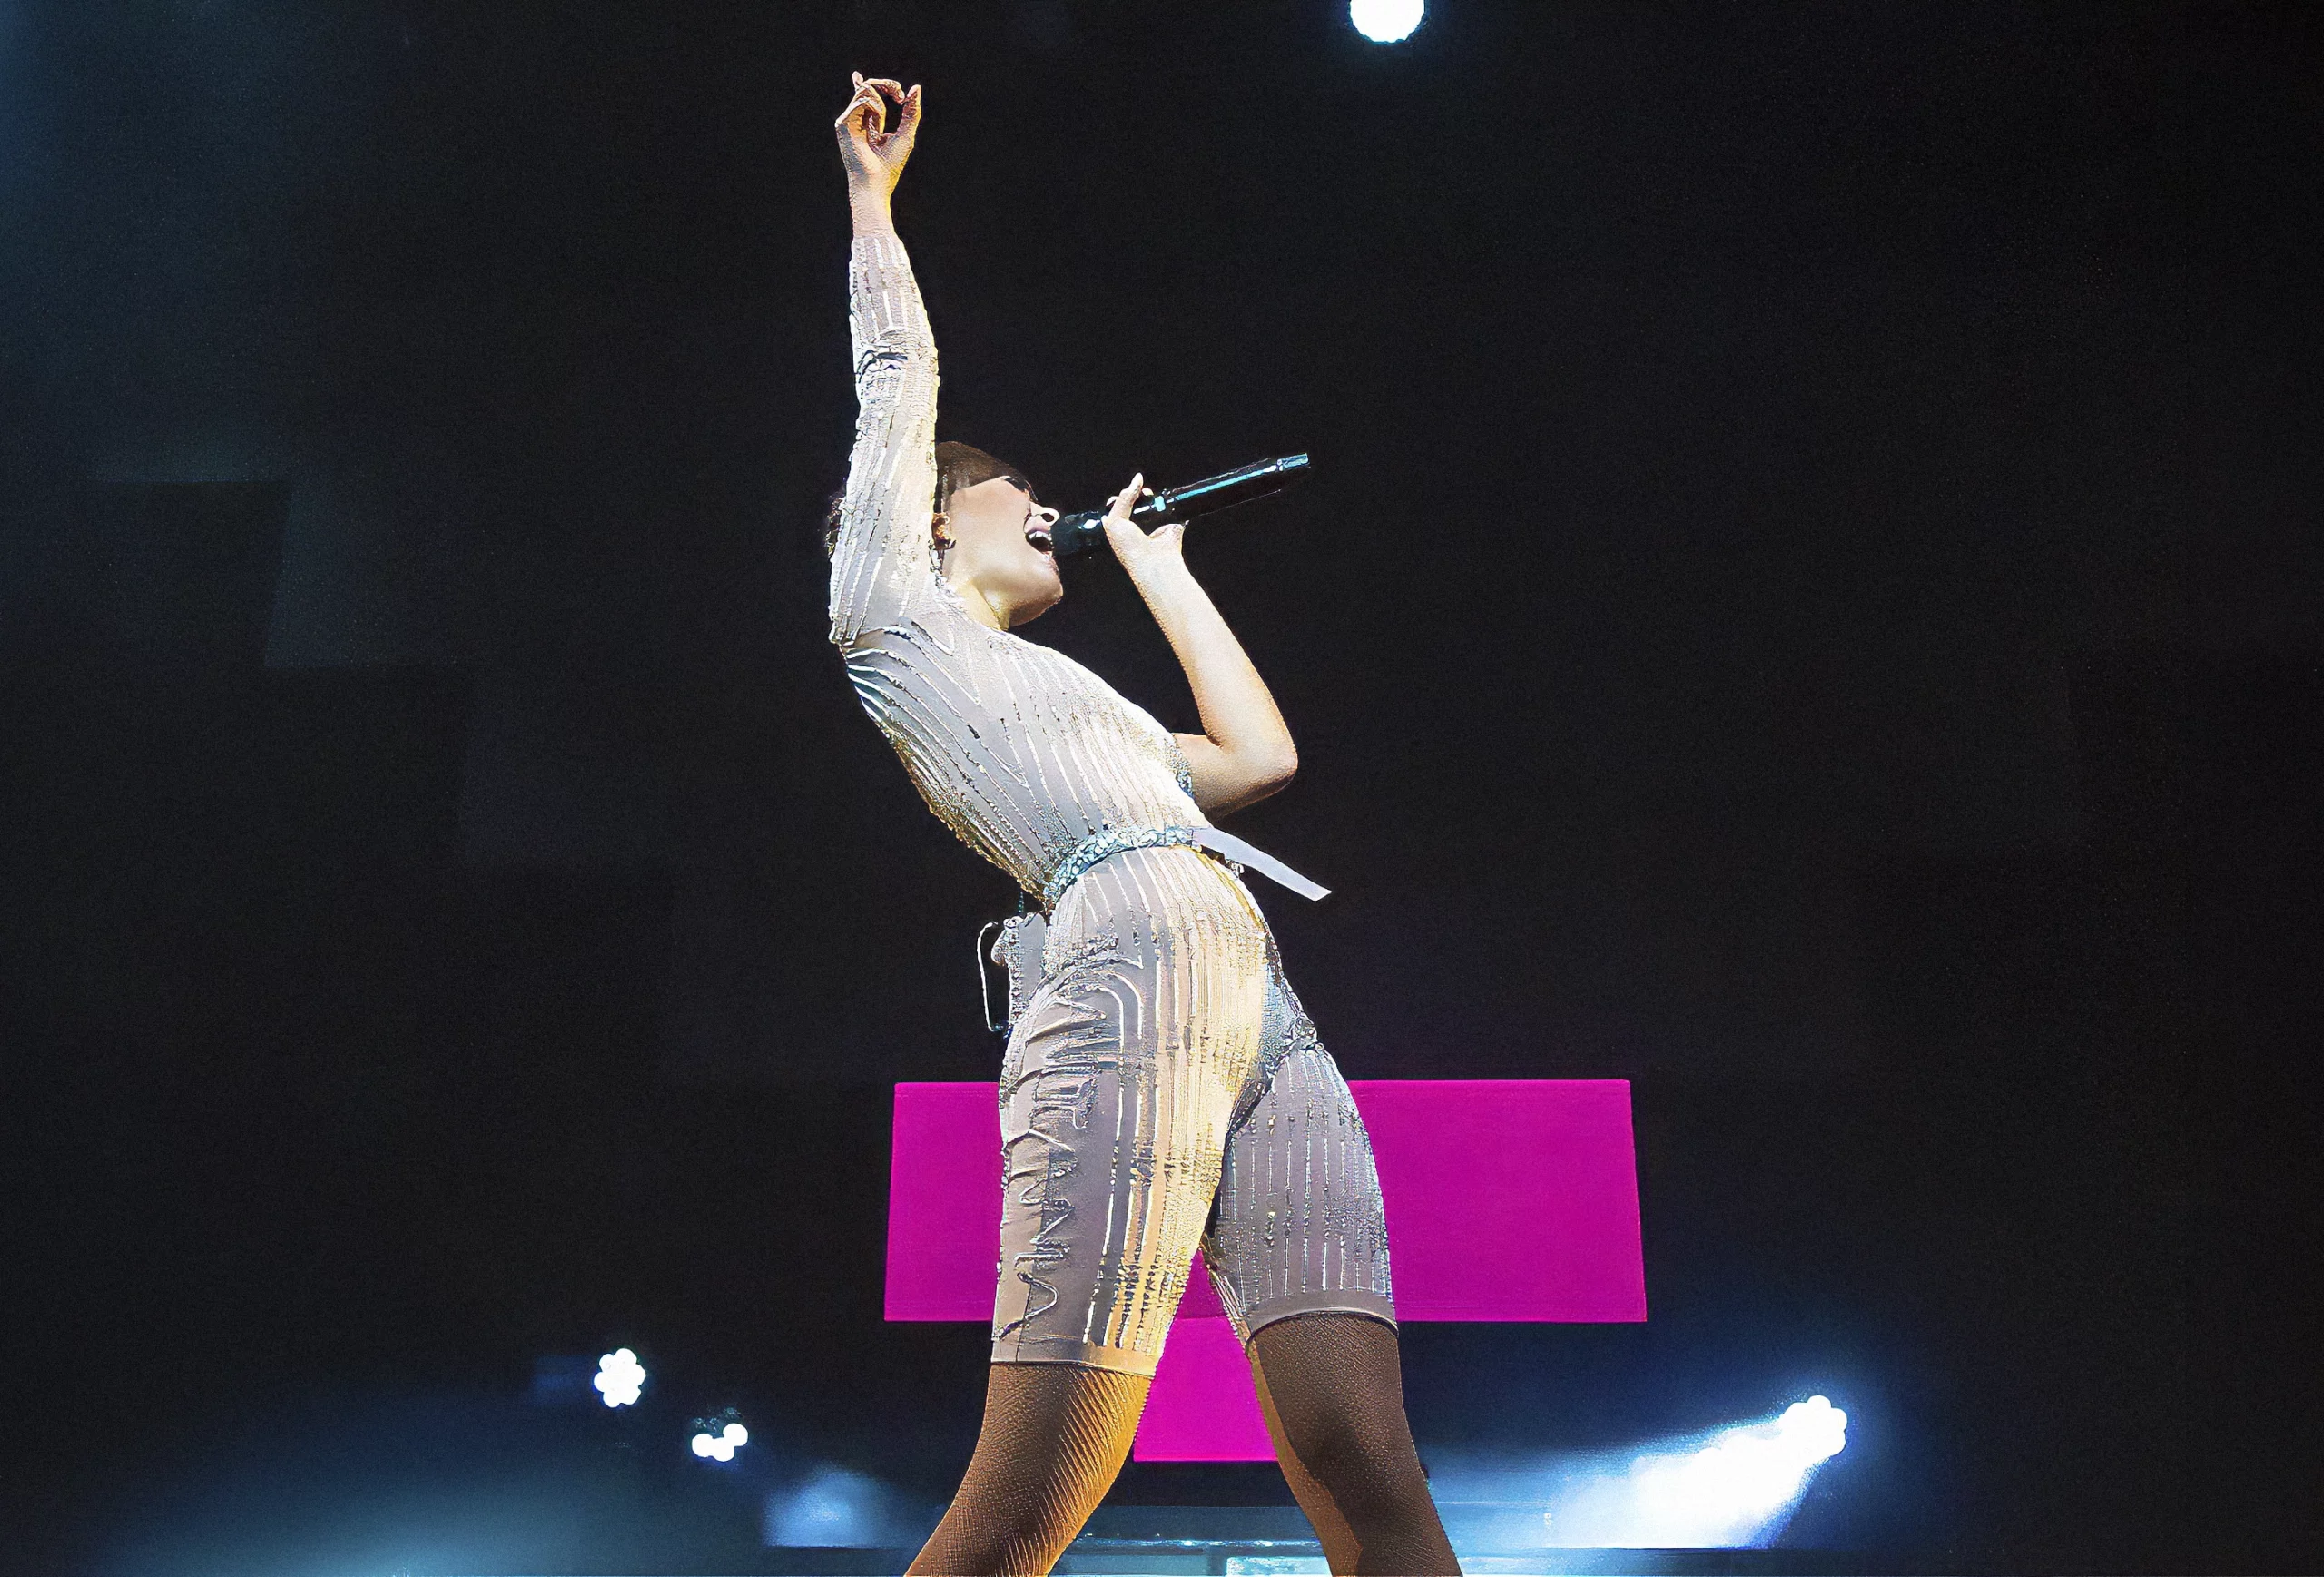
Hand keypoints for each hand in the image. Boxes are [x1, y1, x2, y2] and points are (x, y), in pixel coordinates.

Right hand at [835, 73, 921, 213]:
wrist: (876, 182)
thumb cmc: (890, 165)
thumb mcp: (906, 134)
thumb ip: (911, 112)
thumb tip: (915, 88)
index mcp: (869, 123)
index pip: (869, 96)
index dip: (876, 83)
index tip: (899, 93)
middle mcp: (857, 120)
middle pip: (868, 88)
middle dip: (886, 85)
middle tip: (900, 96)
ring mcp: (849, 121)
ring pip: (865, 91)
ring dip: (881, 97)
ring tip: (886, 116)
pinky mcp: (843, 124)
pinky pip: (861, 101)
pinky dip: (875, 106)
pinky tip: (879, 119)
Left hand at [1098, 474, 1187, 584]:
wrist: (1154, 562)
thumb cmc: (1130, 548)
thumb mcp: (1115, 521)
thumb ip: (1123, 499)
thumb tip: (1137, 479)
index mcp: (1120, 529)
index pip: (1118, 506)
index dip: (1121, 496)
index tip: (1125, 493)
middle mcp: (1136, 527)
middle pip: (1136, 502)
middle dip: (1137, 494)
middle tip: (1140, 493)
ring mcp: (1154, 526)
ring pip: (1152, 504)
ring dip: (1151, 497)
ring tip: (1149, 494)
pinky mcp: (1171, 525)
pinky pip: (1170, 509)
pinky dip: (1168, 502)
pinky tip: (1162, 499)